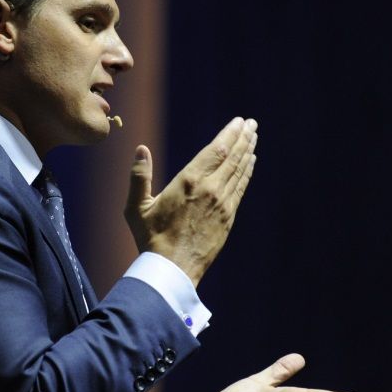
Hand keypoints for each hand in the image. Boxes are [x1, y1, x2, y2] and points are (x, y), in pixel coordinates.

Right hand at [124, 117, 257, 284]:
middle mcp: (210, 189)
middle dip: (244, 138)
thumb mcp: (137, 207)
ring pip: (239, 171)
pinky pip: (241, 188)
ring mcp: (222, 203)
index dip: (229, 134)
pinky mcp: (228, 217)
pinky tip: (250, 162)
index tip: (238, 121)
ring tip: (254, 136)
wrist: (172, 269)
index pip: (216, 150)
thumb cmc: (151, 238)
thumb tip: (140, 149)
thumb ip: (139, 176)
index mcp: (188, 181)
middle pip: (232, 157)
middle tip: (252, 123)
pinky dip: (247, 172)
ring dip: (248, 152)